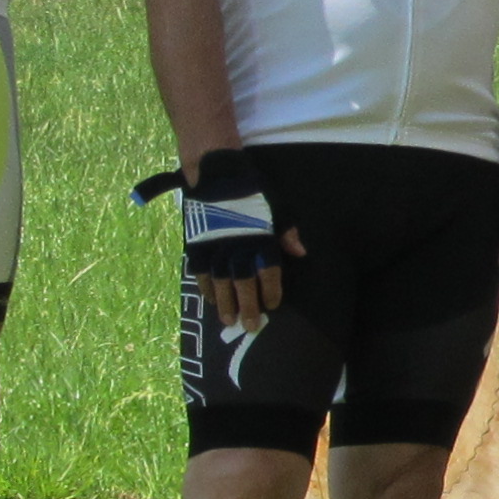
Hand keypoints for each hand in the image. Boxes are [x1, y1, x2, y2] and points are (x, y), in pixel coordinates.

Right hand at [137, 150, 297, 337]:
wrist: (216, 172)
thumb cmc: (251, 190)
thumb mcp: (276, 207)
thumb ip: (286, 232)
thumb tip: (302, 254)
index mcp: (259, 238)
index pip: (268, 273)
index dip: (271, 291)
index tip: (273, 305)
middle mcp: (237, 247)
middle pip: (243, 284)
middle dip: (248, 307)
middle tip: (251, 326)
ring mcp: (214, 247)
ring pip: (220, 283)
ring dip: (225, 304)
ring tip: (229, 320)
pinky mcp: (196, 244)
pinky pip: (200, 272)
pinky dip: (206, 288)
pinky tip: (211, 300)